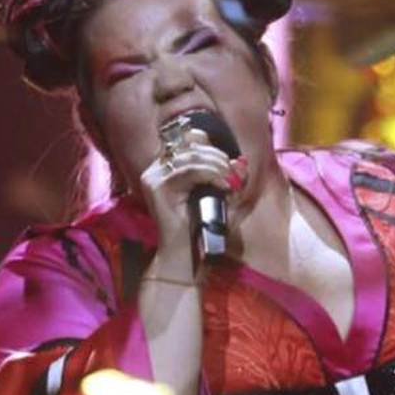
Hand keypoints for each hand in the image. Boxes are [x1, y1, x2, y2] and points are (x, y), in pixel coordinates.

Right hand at [139, 128, 246, 271]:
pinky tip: (223, 186)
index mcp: (167, 167)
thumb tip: (241, 161)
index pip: (189, 140)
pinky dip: (210, 175)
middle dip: (218, 157)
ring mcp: (153, 177)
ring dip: (217, 166)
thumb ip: (230, 177)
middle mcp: (156, 169)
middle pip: (191, 146)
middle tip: (233, 174)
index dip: (211, 146)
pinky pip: (189, 171)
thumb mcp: (220, 196)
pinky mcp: (156, 187)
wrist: (186, 255)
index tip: (228, 163)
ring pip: (191, 157)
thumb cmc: (202, 227)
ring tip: (229, 181)